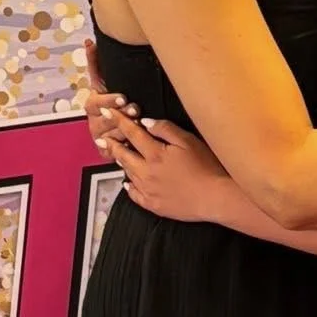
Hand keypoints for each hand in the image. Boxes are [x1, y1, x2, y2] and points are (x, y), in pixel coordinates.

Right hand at [83, 38, 136, 151]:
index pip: (95, 102)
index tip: (123, 98)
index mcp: (92, 104)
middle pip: (105, 120)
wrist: (118, 127)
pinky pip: (116, 151)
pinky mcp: (106, 151)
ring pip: (112, 135)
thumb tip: (89, 42)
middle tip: (135, 110)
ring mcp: (99, 137)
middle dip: (122, 114)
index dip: (108, 100)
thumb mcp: (106, 83)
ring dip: (126, 130)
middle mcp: (93, 121)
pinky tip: (135, 141)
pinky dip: (126, 146)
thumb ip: (97, 64)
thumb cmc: (114, 102)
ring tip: (139, 124)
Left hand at [97, 104, 226, 222]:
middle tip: (101, 138)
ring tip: (116, 156)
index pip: (132, 133)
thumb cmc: (207, 166)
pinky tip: (128, 183)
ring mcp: (148, 190)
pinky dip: (129, 187)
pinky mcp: (154, 205)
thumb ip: (165, 129)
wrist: (215, 198)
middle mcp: (146, 172)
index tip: (108, 112)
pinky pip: (134, 195)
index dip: (119, 121)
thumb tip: (145, 123)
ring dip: (121, 163)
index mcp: (155, 153)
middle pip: (124, 155)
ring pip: (128, 174)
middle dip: (112, 144)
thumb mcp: (189, 141)